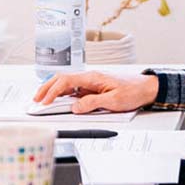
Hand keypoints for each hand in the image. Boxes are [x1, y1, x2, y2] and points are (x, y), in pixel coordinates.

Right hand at [33, 71, 158, 113]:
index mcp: (93, 77)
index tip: (43, 101)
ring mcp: (91, 83)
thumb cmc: (134, 91)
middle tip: (36, 100)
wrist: (148, 88)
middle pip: (62, 80)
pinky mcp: (94, 89)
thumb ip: (93, 103)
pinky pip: (75, 90)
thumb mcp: (114, 100)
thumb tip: (75, 107)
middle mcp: (90, 78)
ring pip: (67, 85)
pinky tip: (59, 101)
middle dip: (46, 88)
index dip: (52, 91)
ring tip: (43, 101)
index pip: (66, 81)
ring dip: (53, 91)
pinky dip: (63, 95)